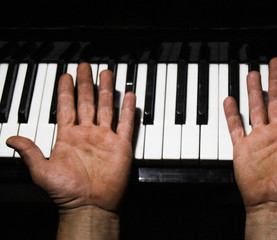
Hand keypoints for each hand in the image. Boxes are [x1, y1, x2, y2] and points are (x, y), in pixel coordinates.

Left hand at [7, 63, 135, 212]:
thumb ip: (30, 152)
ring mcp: (105, 138)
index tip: (65, 75)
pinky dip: (128, 110)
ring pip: (106, 107)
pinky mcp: (121, 145)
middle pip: (86, 102)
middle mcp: (87, 134)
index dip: (65, 91)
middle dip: (86, 83)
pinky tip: (128, 96)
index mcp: (68, 137)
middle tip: (85, 67)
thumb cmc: (66, 192)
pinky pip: (125, 124)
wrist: (90, 205)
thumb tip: (10, 139)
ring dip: (106, 90)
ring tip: (106, 74)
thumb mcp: (42, 171)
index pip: (66, 107)